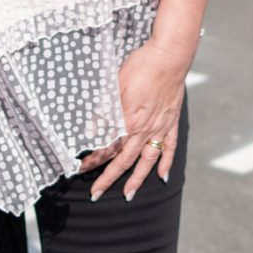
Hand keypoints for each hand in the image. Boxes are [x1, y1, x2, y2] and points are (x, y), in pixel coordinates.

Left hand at [83, 41, 189, 201]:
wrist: (169, 57)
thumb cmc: (141, 67)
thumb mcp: (115, 86)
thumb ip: (104, 111)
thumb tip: (91, 130)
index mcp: (128, 121)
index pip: (107, 147)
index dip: (93, 159)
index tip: (81, 168)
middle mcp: (144, 130)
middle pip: (124, 160)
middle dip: (109, 178)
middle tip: (96, 193)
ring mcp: (160, 128)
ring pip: (147, 161)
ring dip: (137, 179)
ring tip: (129, 195)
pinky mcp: (171, 122)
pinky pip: (169, 147)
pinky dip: (166, 163)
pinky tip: (162, 176)